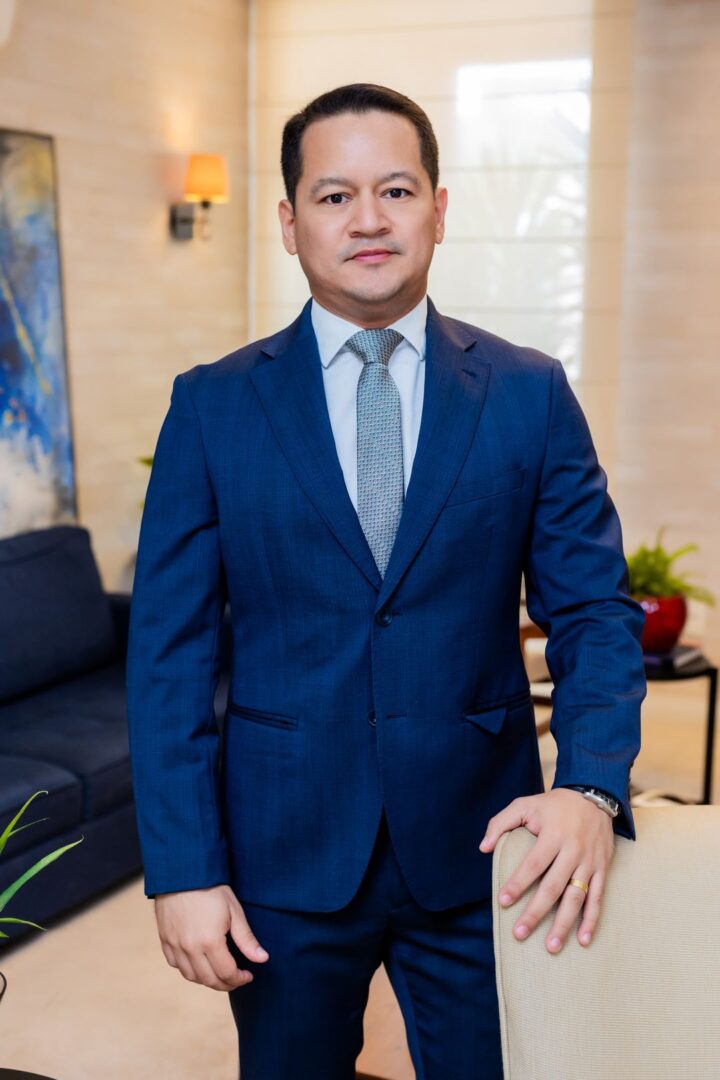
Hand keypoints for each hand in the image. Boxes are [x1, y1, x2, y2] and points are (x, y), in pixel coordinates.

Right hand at [154, 883, 269, 989]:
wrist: (183, 873)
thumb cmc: (211, 888)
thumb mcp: (234, 911)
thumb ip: (247, 939)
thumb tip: (263, 959)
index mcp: (210, 941)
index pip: (226, 973)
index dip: (240, 979)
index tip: (248, 975)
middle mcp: (190, 948)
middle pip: (209, 980)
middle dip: (226, 983)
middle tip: (237, 978)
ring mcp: (175, 945)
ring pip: (191, 976)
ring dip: (207, 980)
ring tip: (220, 973)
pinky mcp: (165, 940)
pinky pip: (176, 965)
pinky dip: (189, 970)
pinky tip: (200, 963)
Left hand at [479, 788, 614, 952]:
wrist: (593, 796)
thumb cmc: (553, 804)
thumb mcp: (525, 804)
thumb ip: (501, 823)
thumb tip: (483, 848)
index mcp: (553, 835)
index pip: (533, 864)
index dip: (518, 883)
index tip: (503, 901)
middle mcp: (573, 851)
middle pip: (553, 887)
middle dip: (535, 912)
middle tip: (519, 933)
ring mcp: (589, 863)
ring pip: (576, 898)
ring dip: (564, 924)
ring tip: (551, 947)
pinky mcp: (602, 869)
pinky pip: (598, 898)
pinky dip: (592, 920)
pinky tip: (583, 940)